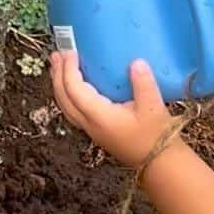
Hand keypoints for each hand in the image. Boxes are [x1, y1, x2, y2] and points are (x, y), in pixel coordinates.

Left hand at [50, 51, 173, 169]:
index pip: (75, 90)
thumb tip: (136, 62)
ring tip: (58, 68)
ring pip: (65, 106)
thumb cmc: (155, 135)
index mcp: (99, 116)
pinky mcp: (96, 131)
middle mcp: (89, 124)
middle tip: (56, 55)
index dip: (69, 70)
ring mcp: (91, 129)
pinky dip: (68, 95)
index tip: (71, 52)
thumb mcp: (153, 107)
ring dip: (59, 86)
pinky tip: (73, 87)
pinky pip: (73, 111)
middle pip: (63, 98)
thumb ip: (143, 83)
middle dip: (57, 76)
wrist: (157, 162)